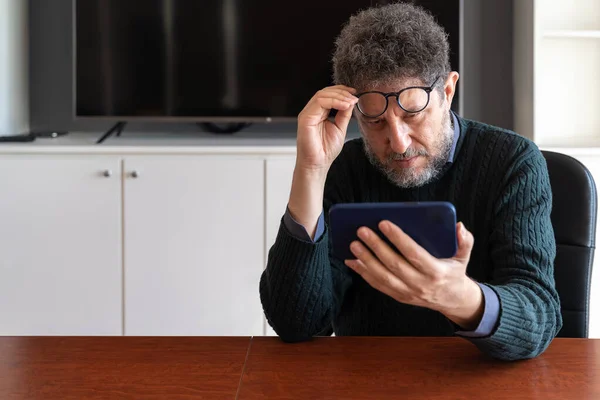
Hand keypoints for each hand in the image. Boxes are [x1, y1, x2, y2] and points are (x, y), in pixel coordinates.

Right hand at [295, 85, 357, 173]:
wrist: (318, 164)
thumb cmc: (326, 150)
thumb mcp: (340, 128)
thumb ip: (344, 114)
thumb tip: (351, 100)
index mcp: (318, 113)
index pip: (328, 95)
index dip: (342, 91)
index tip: (355, 94)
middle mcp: (311, 111)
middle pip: (325, 92)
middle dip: (342, 91)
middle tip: (354, 96)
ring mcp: (307, 114)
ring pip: (322, 95)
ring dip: (339, 96)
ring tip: (351, 102)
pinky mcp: (305, 118)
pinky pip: (319, 103)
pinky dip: (334, 102)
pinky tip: (344, 106)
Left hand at [344, 220, 484, 329]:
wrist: (452, 301)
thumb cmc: (454, 272)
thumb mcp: (464, 257)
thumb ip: (465, 242)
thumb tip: (459, 226)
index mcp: (436, 272)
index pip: (414, 254)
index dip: (398, 239)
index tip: (384, 223)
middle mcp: (420, 284)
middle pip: (393, 264)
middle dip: (376, 246)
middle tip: (361, 230)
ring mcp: (407, 292)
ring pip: (382, 277)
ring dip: (366, 260)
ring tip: (354, 244)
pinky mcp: (398, 297)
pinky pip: (378, 285)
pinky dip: (363, 273)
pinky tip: (352, 261)